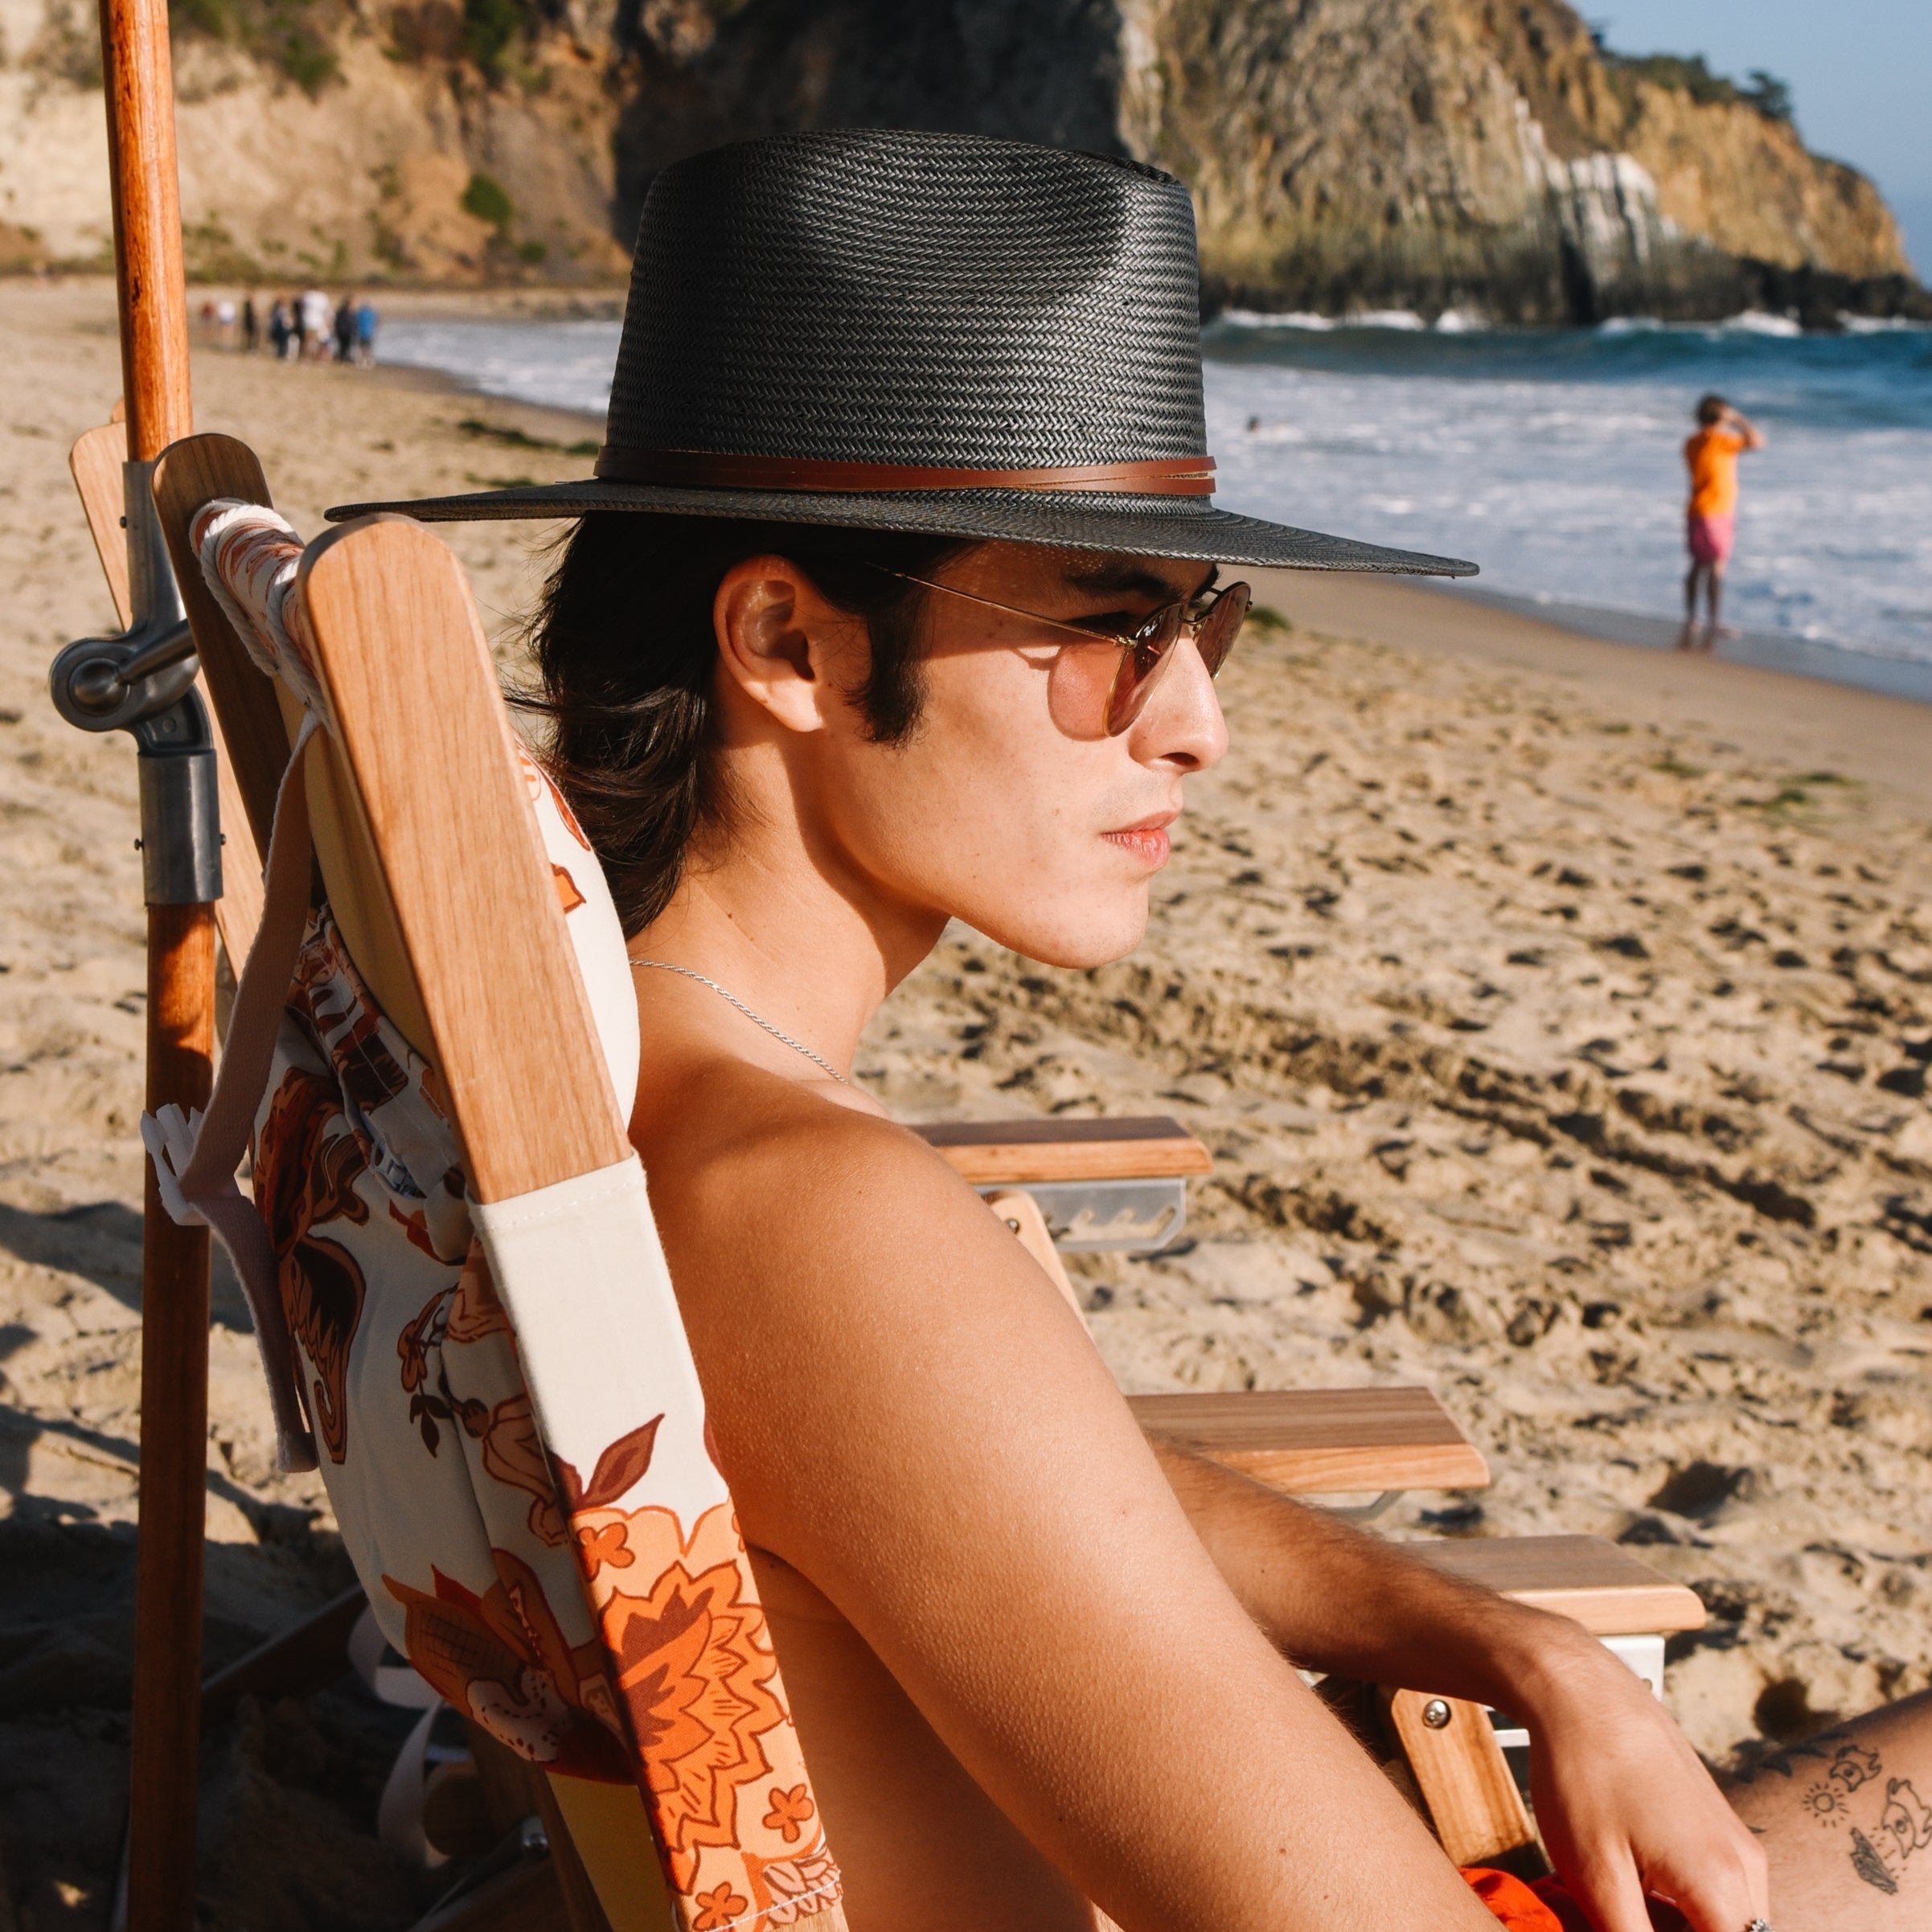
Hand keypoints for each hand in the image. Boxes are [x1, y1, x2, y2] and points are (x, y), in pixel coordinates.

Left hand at [1519, 1634, 1768, 1931]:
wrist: (1581, 1689)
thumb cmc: (1583, 1774)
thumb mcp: (1596, 1874)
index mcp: (1722, 1885)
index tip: (1636, 1927)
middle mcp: (1746, 1865)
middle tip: (1626, 1917)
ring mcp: (1736, 1839)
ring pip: (1730, 1920)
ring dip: (1684, 1927)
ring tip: (1626, 1906)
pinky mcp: (1718, 1822)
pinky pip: (1719, 1888)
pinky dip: (1685, 1903)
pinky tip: (1633, 1884)